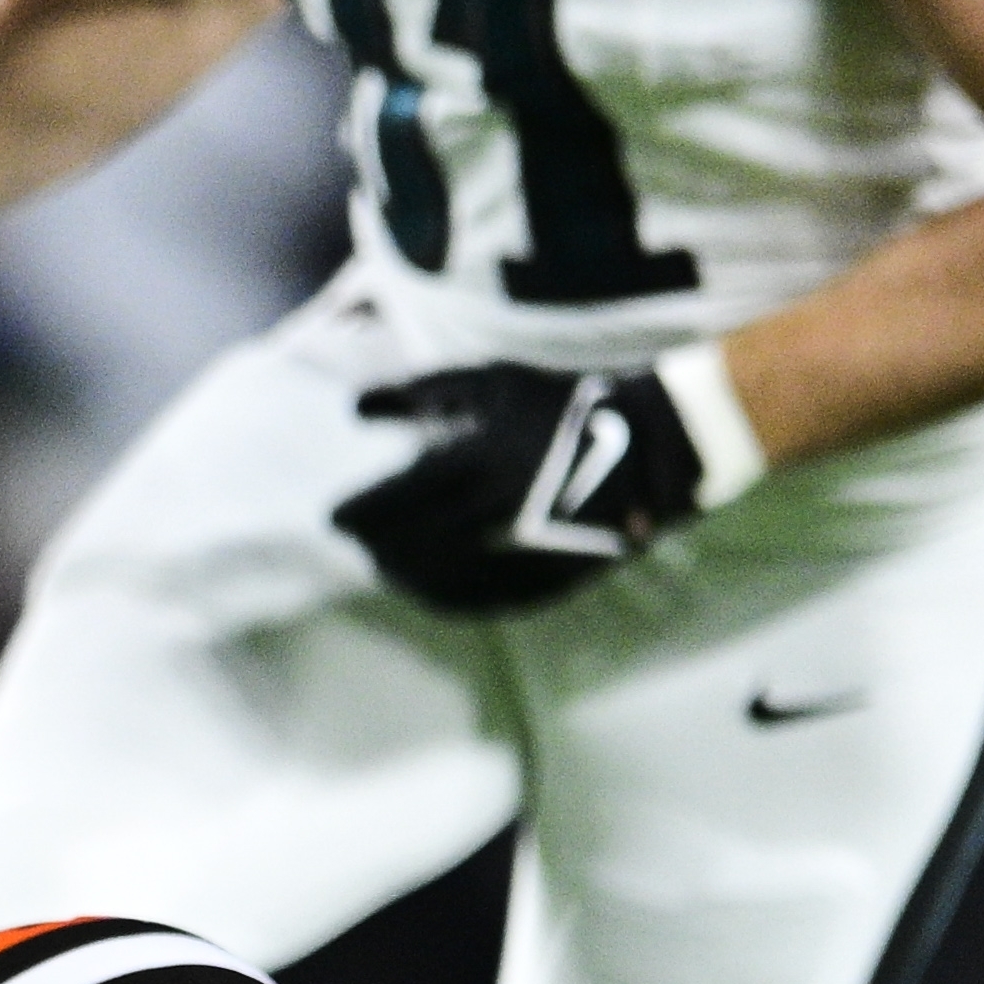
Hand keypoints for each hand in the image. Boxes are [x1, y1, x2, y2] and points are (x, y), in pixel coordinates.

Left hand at [335, 359, 708, 617]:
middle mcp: (502, 507)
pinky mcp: (554, 575)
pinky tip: (429, 593)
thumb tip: (355, 405)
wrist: (650, 443)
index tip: (333, 517)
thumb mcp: (493, 383)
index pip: (404, 495)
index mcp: (485, 457)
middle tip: (356, 543)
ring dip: (408, 576)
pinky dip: (451, 600)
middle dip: (380, 544)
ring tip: (385, 567)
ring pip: (450, 576)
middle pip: (420, 538)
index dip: (364, 510)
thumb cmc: (560, 404)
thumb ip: (421, 393)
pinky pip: (490, 599)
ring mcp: (530, 547)